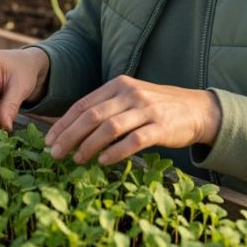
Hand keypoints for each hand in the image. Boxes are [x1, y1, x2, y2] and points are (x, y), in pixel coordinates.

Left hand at [44, 75, 220, 164]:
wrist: (197, 109)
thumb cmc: (157, 107)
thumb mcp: (130, 99)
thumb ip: (106, 108)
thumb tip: (72, 129)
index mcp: (119, 85)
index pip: (84, 104)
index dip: (64, 123)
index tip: (49, 140)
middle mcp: (131, 94)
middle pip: (92, 116)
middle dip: (70, 136)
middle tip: (55, 153)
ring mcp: (146, 110)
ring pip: (109, 128)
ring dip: (89, 145)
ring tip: (77, 159)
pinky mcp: (161, 127)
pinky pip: (133, 140)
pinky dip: (115, 152)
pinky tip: (103, 161)